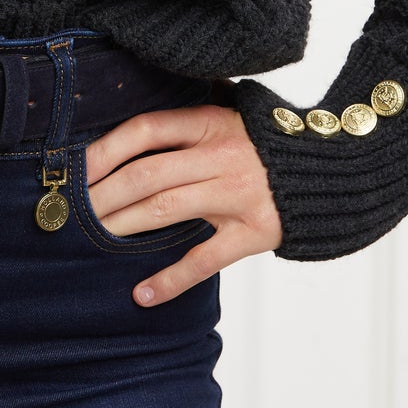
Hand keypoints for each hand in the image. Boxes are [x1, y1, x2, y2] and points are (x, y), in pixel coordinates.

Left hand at [83, 98, 282, 305]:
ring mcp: (236, 195)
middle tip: (73, 210)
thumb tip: (140, 120)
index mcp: (210, 122)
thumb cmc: (271, 140)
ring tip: (93, 237)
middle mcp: (220, 155)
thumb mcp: (234, 112)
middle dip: (103, 193)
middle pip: (147, 174)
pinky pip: (204, 259)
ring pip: (165, 209)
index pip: (147, 130)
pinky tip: (142, 294)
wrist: (334, 167)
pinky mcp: (254, 232)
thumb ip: (192, 115)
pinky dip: (170, 280)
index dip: (107, 148)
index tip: (78, 167)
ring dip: (123, 224)